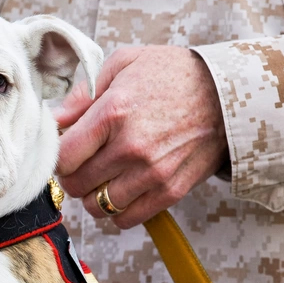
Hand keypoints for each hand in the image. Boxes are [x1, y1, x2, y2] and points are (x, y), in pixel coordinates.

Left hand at [53, 46, 228, 228]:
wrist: (230, 93)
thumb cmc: (173, 74)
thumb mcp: (125, 63)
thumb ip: (84, 93)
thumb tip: (54, 120)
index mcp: (113, 113)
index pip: (62, 157)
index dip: (58, 155)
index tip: (67, 149)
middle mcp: (131, 147)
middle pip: (76, 185)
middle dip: (73, 175)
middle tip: (84, 162)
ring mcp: (152, 173)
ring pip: (97, 206)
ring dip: (93, 195)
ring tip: (104, 176)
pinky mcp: (171, 191)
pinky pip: (126, 219)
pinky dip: (118, 210)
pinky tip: (123, 189)